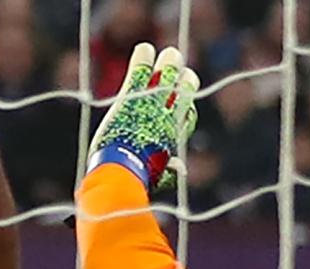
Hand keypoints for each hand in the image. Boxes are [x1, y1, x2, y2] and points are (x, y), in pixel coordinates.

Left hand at [85, 43, 199, 191]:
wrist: (122, 171)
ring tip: (171, 55)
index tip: (184, 100)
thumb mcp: (160, 177)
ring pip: (166, 77)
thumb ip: (170, 170)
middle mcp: (168, 117)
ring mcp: (151, 104)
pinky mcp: (132, 97)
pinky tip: (144, 49)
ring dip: (169, 64)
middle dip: (184, 80)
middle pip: (184, 91)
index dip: (185, 105)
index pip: (187, 114)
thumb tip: (181, 169)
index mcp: (173, 136)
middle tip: (180, 73)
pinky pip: (139, 74)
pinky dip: (143, 60)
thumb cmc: (139, 179)